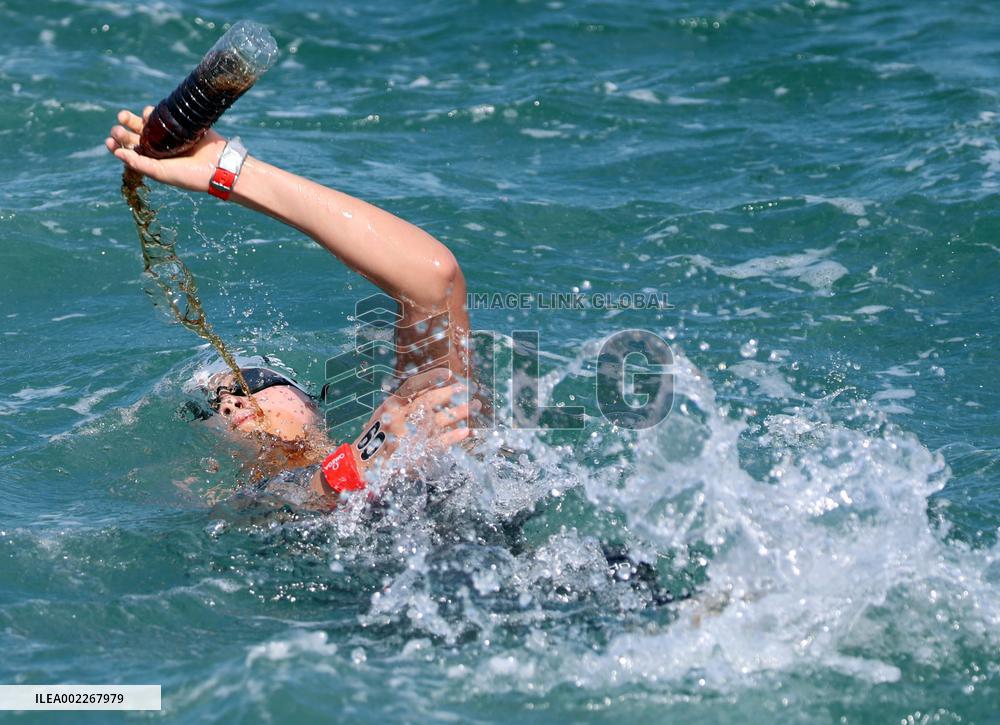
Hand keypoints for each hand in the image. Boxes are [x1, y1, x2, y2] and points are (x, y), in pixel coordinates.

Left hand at [104, 106, 226, 191]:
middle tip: (117, 128)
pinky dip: (153, 112)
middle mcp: (160, 148)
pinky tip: (146, 112)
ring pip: (146, 124)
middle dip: (123, 131)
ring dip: (133, 119)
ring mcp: (170, 135)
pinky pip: (163, 115)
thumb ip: (139, 163)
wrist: (220, 166)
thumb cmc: (190, 175)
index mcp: (154, 162)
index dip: (117, 146)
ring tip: (124, 117)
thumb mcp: (161, 173)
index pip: (130, 151)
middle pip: (135, 136)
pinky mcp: (181, 124)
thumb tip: (116, 153)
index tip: (109, 142)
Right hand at [354, 371, 477, 473]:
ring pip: (441, 419)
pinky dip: (455, 435)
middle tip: (466, 388)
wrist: (365, 466)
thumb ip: (404, 404)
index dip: (432, 378)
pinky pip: (442, 441)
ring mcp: (411, 434)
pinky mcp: (419, 452)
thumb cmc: (377, 438)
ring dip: (459, 411)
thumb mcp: (385, 415)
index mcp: (391, 405)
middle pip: (430, 401)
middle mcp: (401, 417)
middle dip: (450, 393)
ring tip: (474, 405)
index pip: (413, 386)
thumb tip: (429, 392)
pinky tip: (467, 431)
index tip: (448, 374)